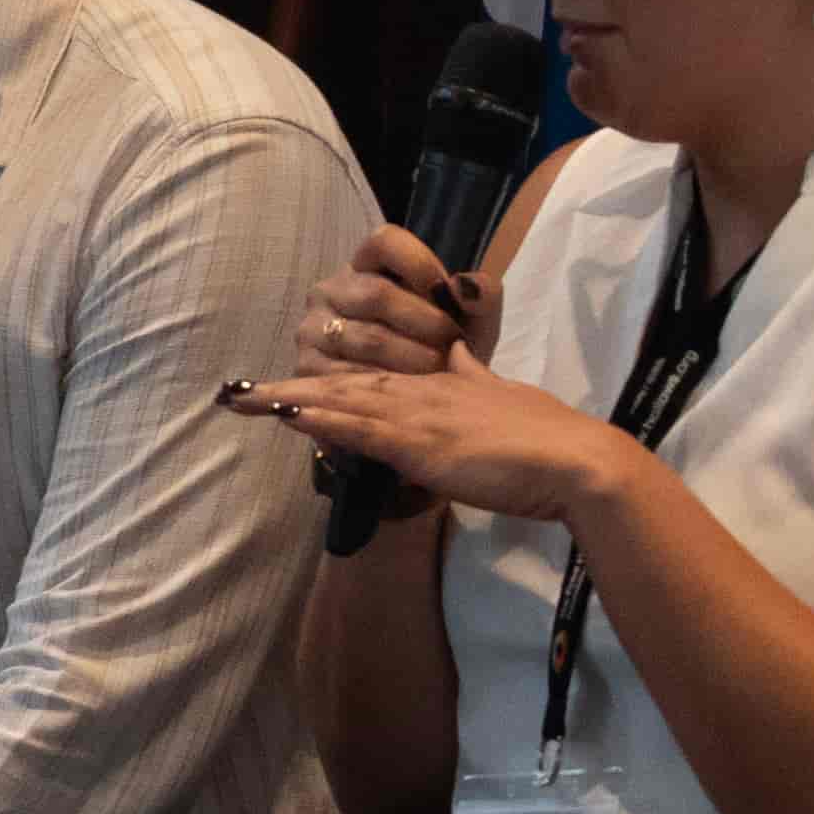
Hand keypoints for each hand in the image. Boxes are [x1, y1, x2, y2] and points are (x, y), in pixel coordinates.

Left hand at [225, 353, 641, 524]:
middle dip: (288, 390)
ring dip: (289, 401)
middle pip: (342, 386)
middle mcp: (421, 395)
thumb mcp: (501, 394)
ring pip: (342, 402)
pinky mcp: (423, 444)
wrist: (577, 462)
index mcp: (438, 386)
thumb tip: (455, 351)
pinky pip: (363, 429)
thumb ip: (473, 374)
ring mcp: (420, 417)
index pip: (368, 381)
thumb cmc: (546, 439)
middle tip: (235, 394)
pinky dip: (323, 421)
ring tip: (242, 400)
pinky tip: (288, 416)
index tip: (280, 389)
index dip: (322, 382)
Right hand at [284, 225, 497, 381]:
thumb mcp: (469, 321)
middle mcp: (330, 291)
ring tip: (439, 370)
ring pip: (368, 339)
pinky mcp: (308, 369)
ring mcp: (313, 329)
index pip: (384, 243)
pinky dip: (390, 385)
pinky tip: (412, 391)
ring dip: (413, 358)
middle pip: (377, 295)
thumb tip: (467, 286)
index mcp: (366, 266)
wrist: (415, 400)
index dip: (420, 263)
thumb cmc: (440, 348)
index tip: (449, 295)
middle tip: (453, 344)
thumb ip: (481, 297)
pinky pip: (352, 376)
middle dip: (425, 322)